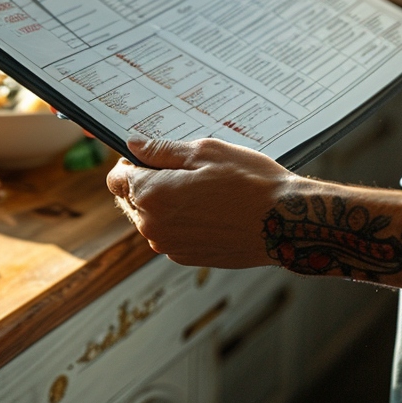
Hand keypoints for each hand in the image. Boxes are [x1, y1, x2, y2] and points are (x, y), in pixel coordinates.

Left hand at [106, 136, 295, 268]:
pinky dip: (180, 222)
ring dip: (164, 203)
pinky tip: (208, 210)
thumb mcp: (204, 152)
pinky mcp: (186, 257)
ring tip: (201, 190)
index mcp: (151, 195)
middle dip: (147, 183)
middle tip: (183, 171)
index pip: (116, 178)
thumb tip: (133, 145)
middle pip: (131, 198)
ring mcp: (169, 245)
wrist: (285, 224)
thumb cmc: (249, 183)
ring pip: (150, 218)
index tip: (150, 157)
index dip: (130, 163)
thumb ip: (161, 150)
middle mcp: (153, 226)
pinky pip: (169, 234)